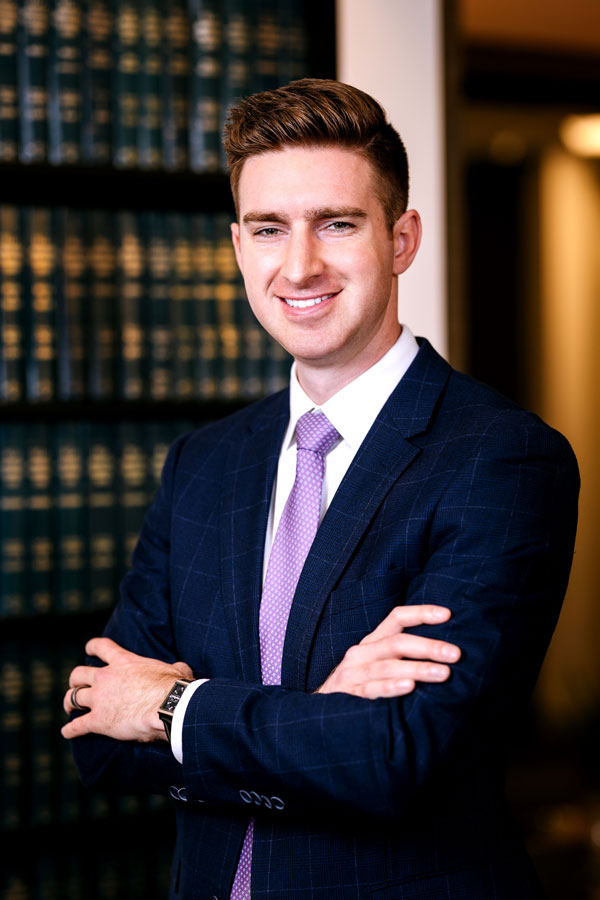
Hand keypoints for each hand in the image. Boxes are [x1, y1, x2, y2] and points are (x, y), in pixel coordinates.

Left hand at [61, 637, 193, 742]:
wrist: (168, 707)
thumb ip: (174, 667)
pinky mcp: (98, 721)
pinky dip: (70, 730)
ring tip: (69, 707)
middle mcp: (106, 677)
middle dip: (75, 680)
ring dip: (69, 702)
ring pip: (72, 697)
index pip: (102, 647)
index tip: (88, 649)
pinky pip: (77, 726)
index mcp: (124, 662)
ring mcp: (99, 699)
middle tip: (77, 685)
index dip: (92, 647)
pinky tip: (67, 733)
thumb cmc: (174, 687)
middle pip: (78, 674)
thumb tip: (182, 667)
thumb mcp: (175, 669)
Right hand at [316, 605, 459, 698]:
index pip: (397, 617)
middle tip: (456, 654)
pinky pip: (371, 689)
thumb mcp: (379, 663)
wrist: (322, 711)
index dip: (421, 613)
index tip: (448, 615)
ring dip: (417, 668)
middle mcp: (362, 652)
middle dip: (429, 646)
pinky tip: (409, 687)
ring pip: (387, 666)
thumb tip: (446, 652)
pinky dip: (391, 687)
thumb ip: (403, 656)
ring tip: (443, 673)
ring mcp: (353, 673)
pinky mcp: (348, 695)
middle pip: (397, 642)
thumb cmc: (362, 684)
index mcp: (373, 641)